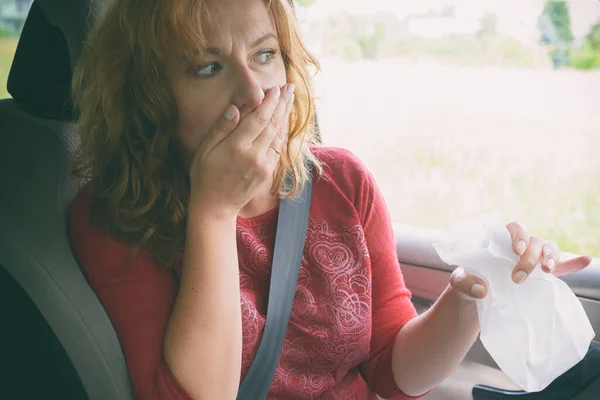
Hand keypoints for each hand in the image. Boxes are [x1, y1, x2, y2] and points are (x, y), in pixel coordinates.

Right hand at [189, 84, 294, 218]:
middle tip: (289, 87)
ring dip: (285, 116)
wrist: (215, 206)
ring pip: (278, 135)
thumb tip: (236, 108)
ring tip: (290, 99)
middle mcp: (254, 156)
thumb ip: (222, 128)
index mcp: (236, 147)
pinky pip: (278, 148)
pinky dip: (282, 132)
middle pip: (273, 124)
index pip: (258, 118)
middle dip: (282, 104)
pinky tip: (284, 121)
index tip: (275, 89)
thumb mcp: (205, 150)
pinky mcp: (268, 173)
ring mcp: (263, 165)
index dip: (269, 102)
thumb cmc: (205, 176)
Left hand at [450, 221, 592, 299]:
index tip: (516, 250)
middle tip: (518, 277)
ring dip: (552, 258)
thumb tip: (481, 288)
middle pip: (533, 241)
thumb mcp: (458, 281)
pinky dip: (574, 263)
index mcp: (501, 238)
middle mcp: (520, 245)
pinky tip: (586, 260)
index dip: (518, 236)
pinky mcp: (542, 275)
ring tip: (547, 271)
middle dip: (530, 256)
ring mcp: (534, 258)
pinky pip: (562, 266)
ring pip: (549, 249)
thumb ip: (463, 282)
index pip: (514, 228)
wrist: (475, 299)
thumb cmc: (467, 281)